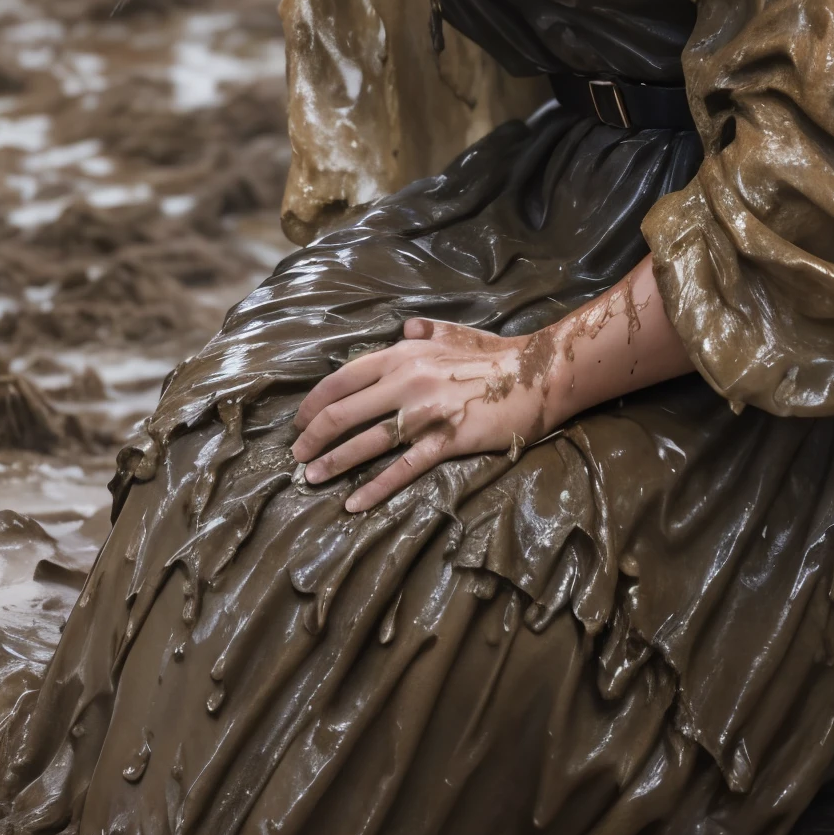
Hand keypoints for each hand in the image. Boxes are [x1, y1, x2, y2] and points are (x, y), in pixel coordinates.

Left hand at [290, 319, 549, 513]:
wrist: (537, 374)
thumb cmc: (494, 354)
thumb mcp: (453, 332)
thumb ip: (424, 332)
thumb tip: (404, 331)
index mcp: (403, 355)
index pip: (343, 379)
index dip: (315, 403)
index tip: (300, 422)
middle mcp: (407, 381)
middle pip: (345, 413)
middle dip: (313, 437)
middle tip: (297, 456)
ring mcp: (427, 413)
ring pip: (367, 442)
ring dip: (334, 462)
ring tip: (311, 478)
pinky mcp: (448, 440)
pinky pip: (404, 469)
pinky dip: (375, 488)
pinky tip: (353, 503)